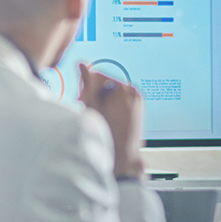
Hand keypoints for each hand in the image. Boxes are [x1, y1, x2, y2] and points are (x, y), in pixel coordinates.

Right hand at [79, 63, 144, 178]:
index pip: (99, 76)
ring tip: (97, 114)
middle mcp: (134, 92)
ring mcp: (138, 101)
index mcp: (124, 89)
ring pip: (112, 93)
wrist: (123, 158)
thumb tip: (81, 63)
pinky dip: (110, 106)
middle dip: (94, 93)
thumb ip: (87, 83)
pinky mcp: (138, 109)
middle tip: (87, 108)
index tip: (81, 98)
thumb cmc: (107, 133)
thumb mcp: (92, 106)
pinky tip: (106, 117)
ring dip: (101, 100)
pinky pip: (120, 101)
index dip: (86, 86)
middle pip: (106, 84)